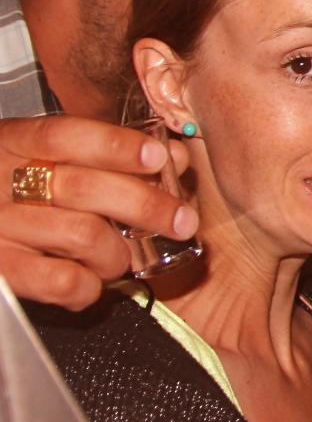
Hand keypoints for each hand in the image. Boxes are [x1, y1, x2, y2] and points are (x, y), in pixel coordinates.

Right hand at [0, 114, 197, 308]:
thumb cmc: (16, 195)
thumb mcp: (46, 163)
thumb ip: (105, 156)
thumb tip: (175, 158)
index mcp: (11, 145)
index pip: (63, 135)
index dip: (115, 145)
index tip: (159, 157)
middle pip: (84, 187)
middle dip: (146, 205)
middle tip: (184, 221)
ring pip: (82, 235)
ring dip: (118, 252)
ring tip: (122, 259)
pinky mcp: (0, 272)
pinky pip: (63, 281)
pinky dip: (91, 286)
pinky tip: (91, 281)